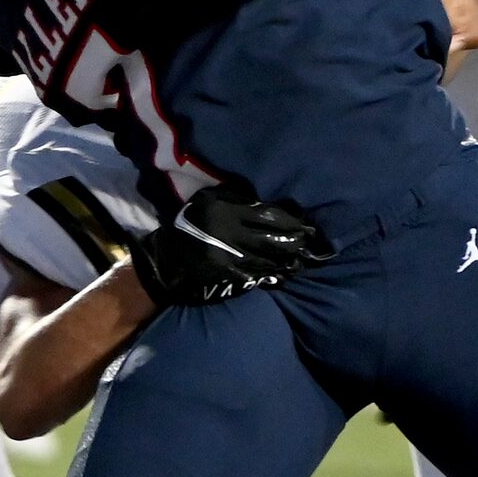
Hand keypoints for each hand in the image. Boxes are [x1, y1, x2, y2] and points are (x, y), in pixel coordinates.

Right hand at [130, 181, 329, 306]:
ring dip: (286, 262)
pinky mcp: (226, 274)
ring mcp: (228, 256)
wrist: (168, 255)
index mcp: (226, 211)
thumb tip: (270, 205)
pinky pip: (254, 275)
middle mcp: (229, 233)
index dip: (290, 222)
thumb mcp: (210, 200)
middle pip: (271, 239)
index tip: (307, 225)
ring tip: (300, 262)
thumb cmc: (192, 222)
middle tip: (309, 245)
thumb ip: (237, 199)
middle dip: (293, 243)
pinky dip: (270, 276)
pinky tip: (283, 277)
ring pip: (266, 259)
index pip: (267, 216)